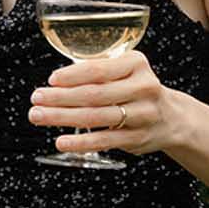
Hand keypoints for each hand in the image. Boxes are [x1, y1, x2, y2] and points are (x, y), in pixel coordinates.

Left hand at [28, 48, 177, 155]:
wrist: (172, 118)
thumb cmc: (136, 90)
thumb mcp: (126, 70)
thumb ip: (98, 71)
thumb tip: (56, 82)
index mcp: (136, 64)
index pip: (99, 70)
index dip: (71, 75)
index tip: (51, 80)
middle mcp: (143, 88)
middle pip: (94, 94)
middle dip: (60, 97)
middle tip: (36, 98)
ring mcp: (142, 115)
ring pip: (96, 117)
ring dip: (62, 117)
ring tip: (39, 116)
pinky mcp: (137, 138)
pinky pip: (104, 141)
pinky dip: (80, 142)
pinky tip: (61, 141)